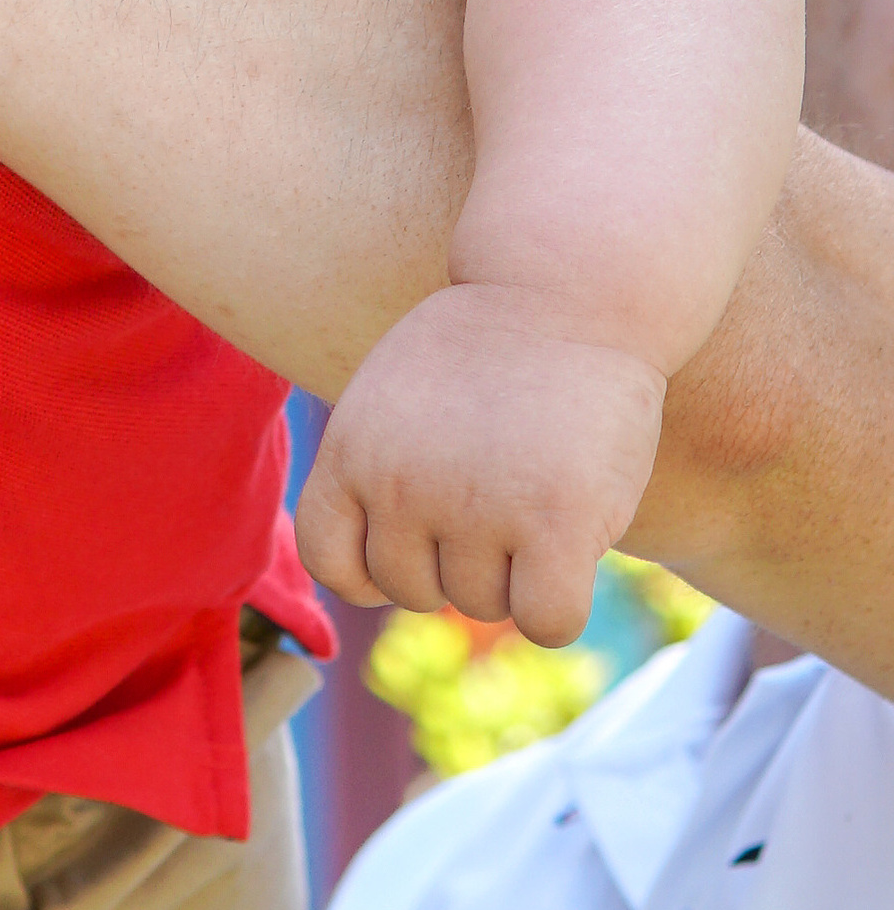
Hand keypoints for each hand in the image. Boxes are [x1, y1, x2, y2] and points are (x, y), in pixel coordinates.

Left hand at [294, 280, 666, 642]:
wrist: (566, 287)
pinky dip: (559, 604)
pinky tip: (576, 549)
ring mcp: (475, 509)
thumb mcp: (393, 397)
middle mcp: (401, 488)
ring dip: (516, 568)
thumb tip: (373, 586)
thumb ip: (376, 475)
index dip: (376, 565)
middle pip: (416, 592)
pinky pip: (545, 622)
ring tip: (540, 486)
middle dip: (458, 558)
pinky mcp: (553, 524)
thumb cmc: (485, 346)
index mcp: (351, 454)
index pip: (333, 564)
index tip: (421, 532)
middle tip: (501, 488)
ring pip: (484, 605)